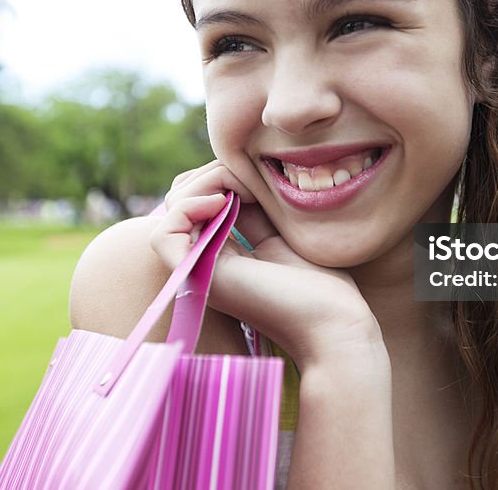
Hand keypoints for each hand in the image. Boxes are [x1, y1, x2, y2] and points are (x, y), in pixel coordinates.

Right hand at [152, 162, 383, 370]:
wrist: (333, 323)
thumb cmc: (321, 284)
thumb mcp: (281, 230)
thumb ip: (253, 208)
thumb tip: (232, 174)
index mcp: (222, 253)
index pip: (197, 200)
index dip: (219, 176)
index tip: (257, 179)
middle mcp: (204, 263)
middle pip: (180, 200)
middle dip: (211, 173)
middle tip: (251, 180)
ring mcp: (198, 272)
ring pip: (170, 211)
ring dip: (203, 184)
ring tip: (242, 188)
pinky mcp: (199, 279)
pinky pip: (164, 235)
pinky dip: (188, 207)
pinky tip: (222, 202)